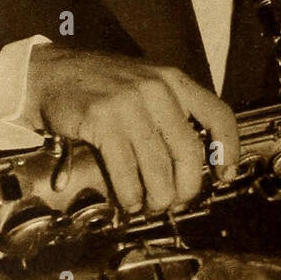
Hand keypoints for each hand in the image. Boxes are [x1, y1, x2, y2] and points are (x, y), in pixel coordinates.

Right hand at [23, 46, 238, 215]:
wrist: (51, 73)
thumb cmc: (101, 85)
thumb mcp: (146, 84)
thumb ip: (171, 112)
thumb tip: (193, 163)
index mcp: (174, 81)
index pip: (218, 114)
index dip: (228, 149)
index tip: (225, 175)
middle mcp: (157, 89)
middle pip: (189, 151)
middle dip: (186, 187)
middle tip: (177, 202)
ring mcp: (129, 103)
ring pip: (158, 166)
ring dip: (157, 196)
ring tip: (151, 206)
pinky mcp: (102, 119)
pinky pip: (125, 169)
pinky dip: (130, 193)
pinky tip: (129, 201)